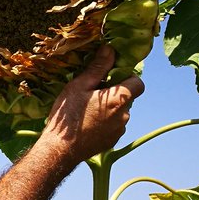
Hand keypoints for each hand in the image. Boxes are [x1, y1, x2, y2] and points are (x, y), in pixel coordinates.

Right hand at [40, 46, 143, 163]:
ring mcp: (119, 130)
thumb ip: (98, 67)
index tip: (111, 79)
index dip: (128, 78)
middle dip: (114, 94)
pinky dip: (105, 123)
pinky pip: (114, 126)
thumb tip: (110, 49)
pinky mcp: (112, 141)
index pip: (138, 83)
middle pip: (127, 98)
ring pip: (120, 113)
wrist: (59, 150)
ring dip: (109, 109)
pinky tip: (87, 125)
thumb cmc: (68, 116)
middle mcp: (125, 115)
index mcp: (118, 99)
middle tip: (92, 95)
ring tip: (86, 112)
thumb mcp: (79, 86)